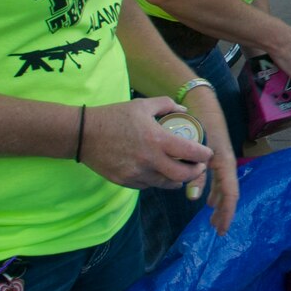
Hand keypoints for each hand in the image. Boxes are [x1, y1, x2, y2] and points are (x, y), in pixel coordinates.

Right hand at [81, 97, 211, 189]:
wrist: (83, 134)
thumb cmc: (113, 116)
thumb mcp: (142, 105)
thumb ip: (166, 105)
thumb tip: (183, 109)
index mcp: (157, 139)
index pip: (190, 152)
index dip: (203, 155)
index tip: (207, 153)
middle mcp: (149, 160)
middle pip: (182, 175)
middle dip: (194, 173)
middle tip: (197, 167)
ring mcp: (137, 173)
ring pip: (165, 184)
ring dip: (176, 179)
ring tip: (180, 172)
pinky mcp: (125, 181)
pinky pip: (148, 185)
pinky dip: (156, 180)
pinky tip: (158, 172)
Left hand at [182, 85, 240, 233]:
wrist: (201, 103)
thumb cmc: (198, 122)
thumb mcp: (195, 149)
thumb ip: (194, 173)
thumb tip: (193, 199)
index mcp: (224, 162)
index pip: (230, 193)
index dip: (227, 212)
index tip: (222, 229)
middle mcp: (225, 163)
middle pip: (228, 193)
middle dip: (224, 212)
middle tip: (217, 229)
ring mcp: (221, 161)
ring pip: (223, 188)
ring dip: (219, 204)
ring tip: (212, 220)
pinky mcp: (215, 158)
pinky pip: (218, 180)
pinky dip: (214, 193)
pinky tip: (206, 201)